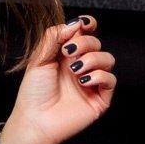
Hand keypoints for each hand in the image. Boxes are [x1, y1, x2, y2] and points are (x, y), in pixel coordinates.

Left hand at [0, 15, 116, 143]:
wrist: (35, 120)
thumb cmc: (34, 93)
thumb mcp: (39, 59)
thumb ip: (54, 37)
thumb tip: (73, 24)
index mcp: (66, 55)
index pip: (84, 33)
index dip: (88, 25)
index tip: (83, 24)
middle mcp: (80, 65)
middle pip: (96, 42)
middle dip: (85, 43)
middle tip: (68, 52)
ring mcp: (91, 81)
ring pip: (107, 59)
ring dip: (92, 59)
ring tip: (75, 70)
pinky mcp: (100, 98)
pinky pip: (110, 79)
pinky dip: (99, 76)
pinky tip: (84, 81)